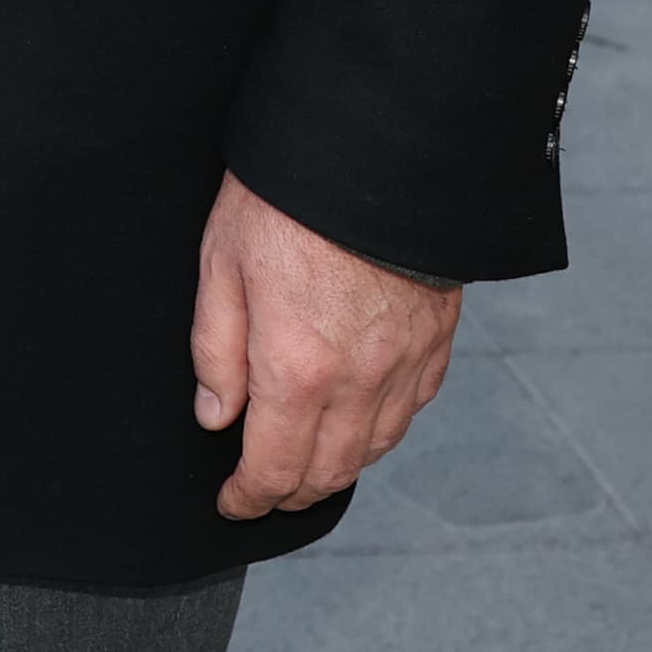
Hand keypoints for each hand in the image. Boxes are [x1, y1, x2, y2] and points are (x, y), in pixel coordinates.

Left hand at [188, 175, 458, 518]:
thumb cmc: (287, 198)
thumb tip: (215, 418)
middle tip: (264, 493)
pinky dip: (382, 431)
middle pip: (327, 472)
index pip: (272, 467)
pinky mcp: (435, 338)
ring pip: (373, 449)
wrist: (376, 149)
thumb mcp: (221, 264)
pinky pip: (411, 409)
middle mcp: (357, 381)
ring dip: (337, 469)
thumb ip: (216, 351)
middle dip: (290, 494)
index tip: (231, 502)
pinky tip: (361, 423)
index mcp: (295, 369)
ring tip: (308, 468)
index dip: (248, 497)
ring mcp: (403, 362)